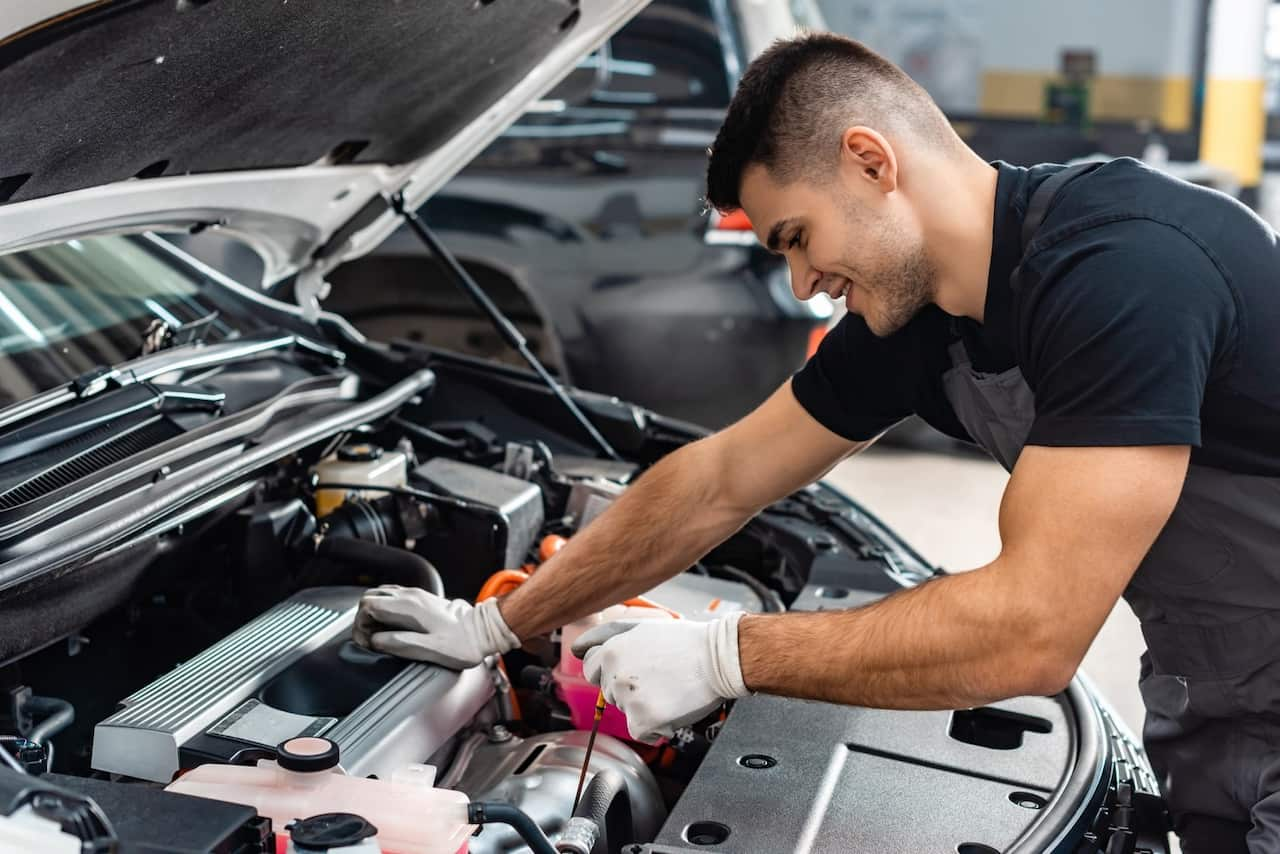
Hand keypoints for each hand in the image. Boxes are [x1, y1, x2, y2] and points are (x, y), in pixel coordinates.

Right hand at [352, 585, 518, 669]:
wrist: (483, 631)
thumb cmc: (462, 643)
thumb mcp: (428, 649)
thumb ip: (399, 644)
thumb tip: (376, 642)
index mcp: (408, 607)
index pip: (368, 604)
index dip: (360, 624)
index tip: (366, 641)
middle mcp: (410, 596)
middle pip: (371, 596)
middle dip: (363, 617)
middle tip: (369, 638)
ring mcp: (416, 596)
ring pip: (381, 595)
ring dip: (373, 613)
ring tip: (379, 634)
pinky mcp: (422, 600)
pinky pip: (394, 598)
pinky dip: (385, 610)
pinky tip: (391, 626)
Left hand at [572, 613, 749, 742]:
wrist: (718, 659)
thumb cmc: (685, 642)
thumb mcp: (641, 627)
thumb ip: (605, 635)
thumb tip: (577, 649)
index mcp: (611, 651)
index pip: (590, 669)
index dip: (611, 669)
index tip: (632, 669)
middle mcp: (614, 675)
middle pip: (609, 692)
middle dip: (628, 688)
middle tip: (657, 677)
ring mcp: (628, 700)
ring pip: (624, 712)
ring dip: (642, 707)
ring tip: (668, 689)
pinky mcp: (644, 721)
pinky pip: (640, 731)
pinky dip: (656, 726)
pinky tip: (672, 707)